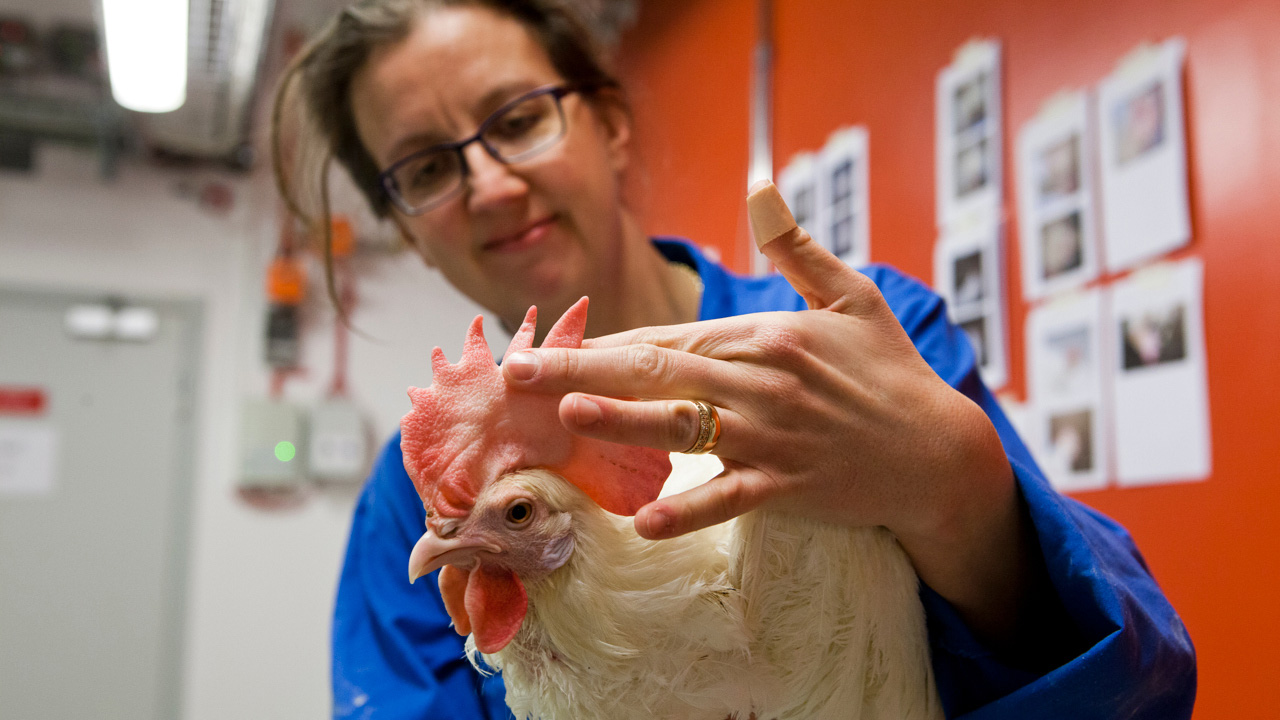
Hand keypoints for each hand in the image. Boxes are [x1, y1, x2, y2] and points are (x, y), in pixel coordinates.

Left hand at [504, 181, 1027, 639]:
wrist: (939, 451)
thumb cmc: (889, 370)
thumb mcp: (852, 295)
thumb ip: (797, 247)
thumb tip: (760, 188)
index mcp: (769, 334)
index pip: (673, 334)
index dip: (608, 340)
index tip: (554, 341)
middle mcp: (763, 382)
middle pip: (659, 372)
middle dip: (583, 370)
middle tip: (520, 370)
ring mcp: (773, 437)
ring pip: (685, 427)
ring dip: (623, 421)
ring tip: (566, 414)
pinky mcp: (787, 487)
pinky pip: (728, 499)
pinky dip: (686, 510)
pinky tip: (643, 520)